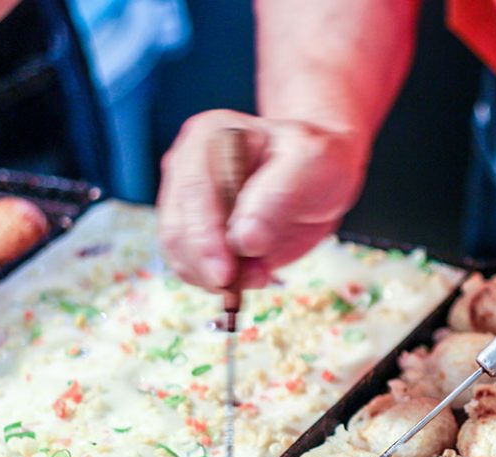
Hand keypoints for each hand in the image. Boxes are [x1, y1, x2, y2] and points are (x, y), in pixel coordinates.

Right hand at [157, 109, 368, 289]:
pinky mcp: (193, 230)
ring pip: (178, 253)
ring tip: (261, 274)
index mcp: (211, 136)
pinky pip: (191, 266)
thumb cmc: (317, 162)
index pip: (194, 192)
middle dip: (210, 266)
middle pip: (177, 228)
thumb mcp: (313, 165)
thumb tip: (244, 241)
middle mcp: (186, 165)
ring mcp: (184, 199)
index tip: (226, 274)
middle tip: (257, 279)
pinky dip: (216, 281)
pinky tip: (250, 275)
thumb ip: (278, 197)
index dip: (205, 237)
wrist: (318, 175)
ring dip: (214, 277)